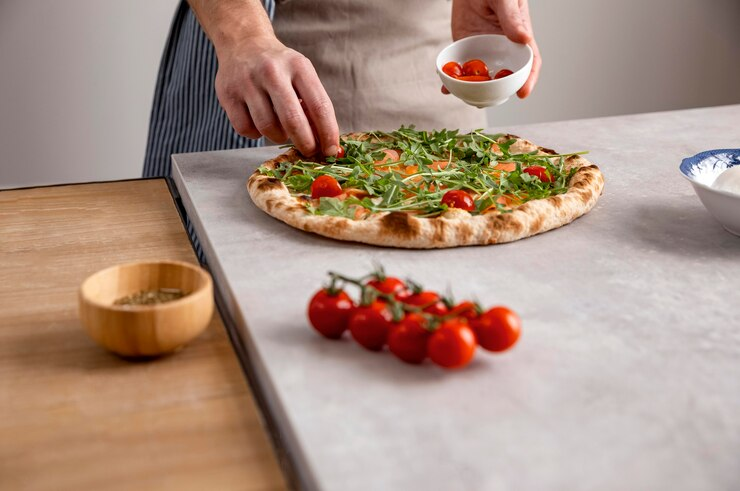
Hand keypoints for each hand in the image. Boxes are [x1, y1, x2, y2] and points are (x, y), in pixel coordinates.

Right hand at [215, 36, 339, 156]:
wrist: (243, 43)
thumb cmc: (280, 68)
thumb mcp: (301, 75)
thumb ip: (312, 105)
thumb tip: (324, 143)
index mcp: (298, 66)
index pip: (319, 106)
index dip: (327, 133)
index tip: (331, 151)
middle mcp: (272, 71)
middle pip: (292, 120)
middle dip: (304, 143)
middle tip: (308, 151)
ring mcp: (247, 82)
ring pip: (268, 128)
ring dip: (279, 137)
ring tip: (281, 129)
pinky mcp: (227, 95)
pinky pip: (246, 129)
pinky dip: (256, 134)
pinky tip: (259, 123)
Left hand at [445, 0, 540, 98]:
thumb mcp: (505, 0)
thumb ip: (512, 19)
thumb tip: (525, 39)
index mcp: (519, 39)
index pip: (528, 63)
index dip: (528, 80)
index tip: (522, 93)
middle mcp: (503, 50)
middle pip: (504, 78)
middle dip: (496, 93)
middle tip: (484, 101)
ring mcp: (484, 52)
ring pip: (482, 79)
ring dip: (473, 91)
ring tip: (461, 96)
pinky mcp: (466, 50)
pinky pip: (461, 70)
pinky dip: (453, 81)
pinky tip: (445, 87)